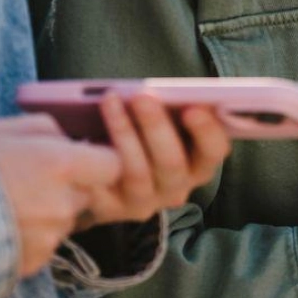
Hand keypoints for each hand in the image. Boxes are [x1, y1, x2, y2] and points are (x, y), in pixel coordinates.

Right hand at [0, 115, 125, 277]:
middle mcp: (63, 204)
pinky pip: (40, 246)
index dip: (99, 160)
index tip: (81, 157)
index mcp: (61, 165)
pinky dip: (25, 238)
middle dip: (67, 187)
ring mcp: (49, 238)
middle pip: (85, 194)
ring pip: (61, 220)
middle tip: (27, 180)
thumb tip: (68, 137)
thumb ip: (46, 128)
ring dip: (44, 213)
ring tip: (2, 204)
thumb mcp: (3, 127)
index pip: (113, 164)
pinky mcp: (31, 265)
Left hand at [81, 93, 231, 226]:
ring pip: (137, 172)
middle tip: (142, 96)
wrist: (109, 176)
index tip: (193, 107)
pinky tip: (84, 134)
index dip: (207, 131)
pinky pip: (103, 185)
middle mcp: (176, 188)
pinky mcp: (112, 209)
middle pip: (172, 162)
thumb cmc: (144, 133)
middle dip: (156, 126)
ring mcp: (144, 202)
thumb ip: (172, 110)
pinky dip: (95, 157)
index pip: (214, 151)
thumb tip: (161, 89)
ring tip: (110, 99)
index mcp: (198, 164)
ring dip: (123, 132)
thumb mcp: (164, 123)